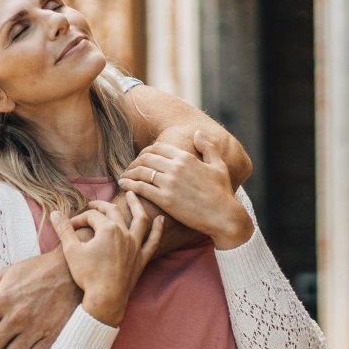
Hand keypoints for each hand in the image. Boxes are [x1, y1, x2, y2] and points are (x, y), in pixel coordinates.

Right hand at [51, 191, 163, 325]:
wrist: (105, 299)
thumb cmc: (88, 275)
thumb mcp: (71, 251)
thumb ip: (64, 229)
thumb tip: (55, 212)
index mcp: (108, 229)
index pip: (92, 216)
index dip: (79, 219)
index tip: (70, 227)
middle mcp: (124, 233)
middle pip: (114, 212)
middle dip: (101, 206)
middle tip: (93, 204)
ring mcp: (135, 245)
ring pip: (140, 220)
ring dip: (136, 205)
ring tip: (133, 195)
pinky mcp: (141, 258)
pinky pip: (153, 241)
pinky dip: (158, 230)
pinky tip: (161, 220)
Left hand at [119, 132, 253, 249]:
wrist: (224, 216)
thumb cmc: (222, 192)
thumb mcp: (218, 165)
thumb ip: (207, 147)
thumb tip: (197, 133)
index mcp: (186, 157)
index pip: (157, 147)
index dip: (145, 151)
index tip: (140, 158)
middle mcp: (176, 167)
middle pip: (146, 158)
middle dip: (134, 161)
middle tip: (129, 168)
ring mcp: (169, 183)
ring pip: (141, 171)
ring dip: (129, 172)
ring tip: (123, 177)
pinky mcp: (165, 200)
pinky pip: (141, 188)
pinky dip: (129, 185)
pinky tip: (124, 186)